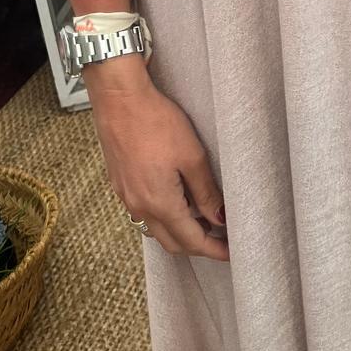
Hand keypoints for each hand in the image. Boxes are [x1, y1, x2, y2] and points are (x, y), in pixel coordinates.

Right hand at [85, 57, 228, 259]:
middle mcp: (139, 206)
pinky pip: (145, 213)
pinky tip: (180, 203)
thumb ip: (206, 192)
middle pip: (172, 242)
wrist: (118, 98)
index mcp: (159, 203)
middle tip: (222, 241)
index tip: (232, 253)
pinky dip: (165, 217)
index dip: (214, 250)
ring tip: (206, 222)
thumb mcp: (192, 156)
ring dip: (181, 233)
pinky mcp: (121, 184)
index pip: (191, 240)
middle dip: (198, 246)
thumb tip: (219, 219)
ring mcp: (126, 197)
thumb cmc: (156, 121)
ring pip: (157, 229)